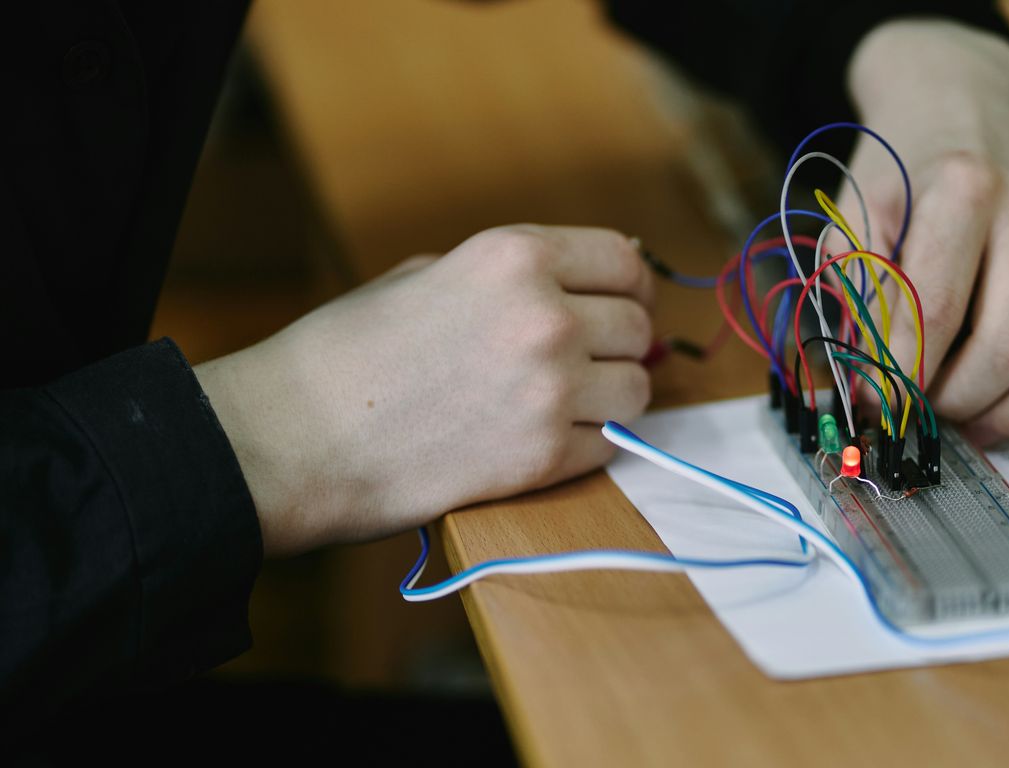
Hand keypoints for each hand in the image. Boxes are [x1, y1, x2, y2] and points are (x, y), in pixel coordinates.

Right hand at [195, 225, 652, 555]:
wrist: (295, 439)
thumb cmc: (347, 354)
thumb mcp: (425, 274)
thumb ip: (506, 276)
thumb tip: (572, 284)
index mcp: (513, 256)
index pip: (623, 260)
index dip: (631, 284)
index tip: (626, 301)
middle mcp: (545, 316)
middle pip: (637, 327)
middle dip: (619, 344)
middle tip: (591, 361)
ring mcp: (550, 390)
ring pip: (637, 390)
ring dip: (611, 398)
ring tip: (568, 404)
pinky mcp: (544, 458)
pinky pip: (609, 446)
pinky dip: (587, 445)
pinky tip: (542, 439)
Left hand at [839, 20, 1008, 443]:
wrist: (968, 96)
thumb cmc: (907, 163)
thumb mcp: (857, 208)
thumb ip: (856, 287)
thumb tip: (868, 378)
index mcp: (964, 190)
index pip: (935, 312)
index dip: (904, 374)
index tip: (881, 400)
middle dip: (962, 400)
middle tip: (929, 410)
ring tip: (978, 419)